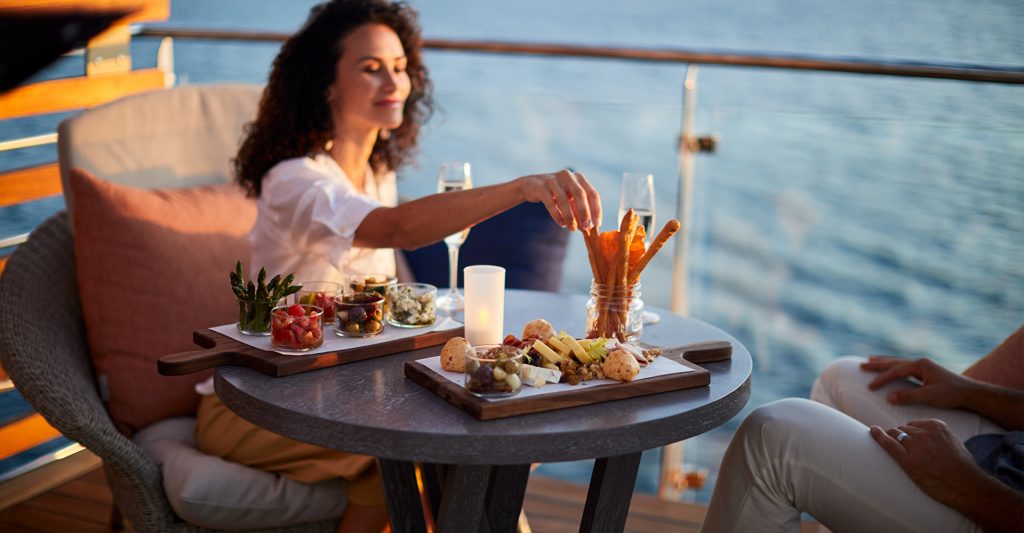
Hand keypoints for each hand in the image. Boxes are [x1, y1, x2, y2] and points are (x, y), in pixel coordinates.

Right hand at [516, 170, 601, 230]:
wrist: (531, 186)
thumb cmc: (555, 194)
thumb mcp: (570, 200)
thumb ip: (578, 212)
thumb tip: (587, 228)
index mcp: (579, 178)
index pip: (592, 193)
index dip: (596, 209)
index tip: (597, 224)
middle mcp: (568, 176)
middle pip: (580, 194)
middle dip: (584, 212)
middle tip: (586, 227)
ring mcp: (554, 180)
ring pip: (564, 200)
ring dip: (570, 216)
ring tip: (572, 229)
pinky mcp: (541, 187)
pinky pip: (550, 202)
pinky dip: (557, 215)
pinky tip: (561, 224)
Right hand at [860, 356, 975, 408]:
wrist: (971, 393)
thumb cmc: (952, 394)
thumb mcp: (930, 396)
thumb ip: (909, 396)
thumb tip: (888, 397)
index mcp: (920, 365)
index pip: (895, 371)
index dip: (881, 379)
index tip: (869, 387)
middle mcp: (921, 362)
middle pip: (894, 362)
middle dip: (877, 364)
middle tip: (861, 365)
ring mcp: (924, 365)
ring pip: (899, 361)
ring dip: (884, 361)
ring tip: (870, 359)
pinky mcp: (927, 371)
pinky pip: (905, 366)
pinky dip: (894, 365)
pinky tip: (892, 366)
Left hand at [869, 420, 983, 508]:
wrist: (968, 487)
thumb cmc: (963, 468)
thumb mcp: (953, 442)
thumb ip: (938, 435)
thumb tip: (923, 434)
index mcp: (936, 426)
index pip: (913, 424)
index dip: (908, 433)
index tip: (907, 441)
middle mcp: (925, 433)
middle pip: (902, 429)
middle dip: (899, 438)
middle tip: (902, 450)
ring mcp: (916, 446)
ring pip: (894, 435)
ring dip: (890, 439)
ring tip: (887, 445)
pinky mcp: (908, 461)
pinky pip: (888, 444)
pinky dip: (878, 436)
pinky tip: (872, 431)